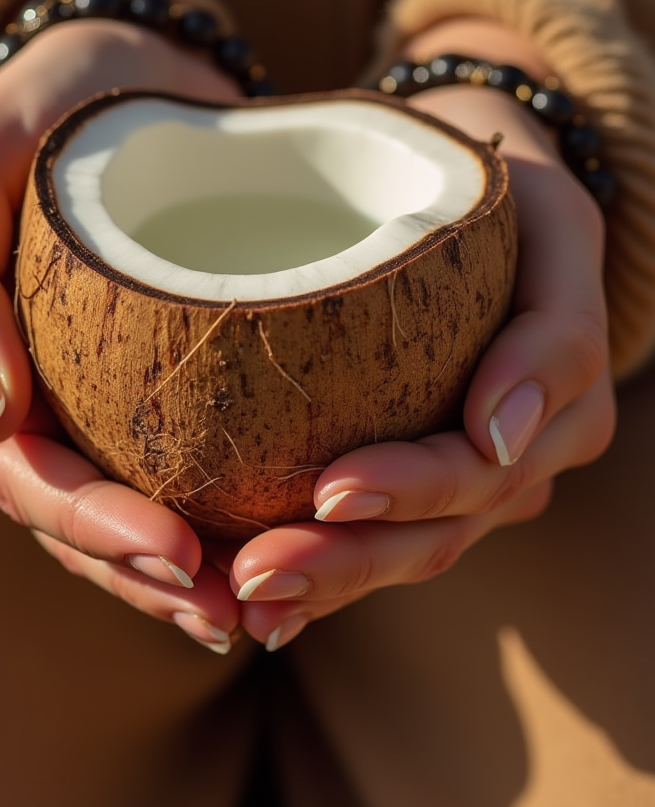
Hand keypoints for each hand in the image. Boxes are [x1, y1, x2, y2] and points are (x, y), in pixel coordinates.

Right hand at [0, 14, 244, 653]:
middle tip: (235, 608)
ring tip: (254, 614)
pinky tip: (253, 564)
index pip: (15, 465)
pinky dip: (194, 529)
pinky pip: (144, 476)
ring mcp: (56, 395)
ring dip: (168, 579)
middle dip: (142, 571)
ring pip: (100, 517)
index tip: (185, 551)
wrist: (129, 72)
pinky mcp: (116, 390)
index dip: (90, 525)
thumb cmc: (59, 100)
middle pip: (63, 511)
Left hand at [230, 24, 616, 650]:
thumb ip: (555, 325)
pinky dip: (328, 583)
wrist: (488, 202)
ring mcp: (480, 480)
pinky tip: (263, 610)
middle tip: (255, 571)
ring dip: (327, 584)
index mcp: (565, 400)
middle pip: (442, 530)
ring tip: (241, 597)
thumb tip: (498, 435)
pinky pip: (386, 542)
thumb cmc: (507, 196)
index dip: (412, 487)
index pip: (488, 463)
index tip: (330, 491)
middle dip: (349, 560)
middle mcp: (527, 455)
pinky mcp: (429, 483)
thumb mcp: (552, 218)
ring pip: (410, 551)